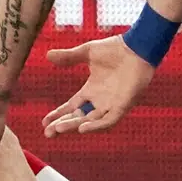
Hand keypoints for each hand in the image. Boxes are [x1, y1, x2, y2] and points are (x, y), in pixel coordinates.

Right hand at [41, 35, 155, 136]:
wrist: (137, 47)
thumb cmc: (115, 48)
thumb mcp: (87, 52)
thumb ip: (68, 57)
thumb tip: (48, 55)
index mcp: (91, 90)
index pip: (72, 107)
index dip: (58, 114)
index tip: (44, 122)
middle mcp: (100, 100)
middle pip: (78, 118)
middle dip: (62, 125)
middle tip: (48, 133)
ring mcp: (111, 104)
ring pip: (90, 121)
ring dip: (75, 125)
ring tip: (59, 129)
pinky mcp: (123, 105)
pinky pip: (109, 120)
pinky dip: (96, 126)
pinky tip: (82, 128)